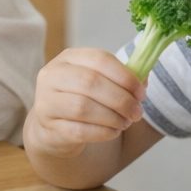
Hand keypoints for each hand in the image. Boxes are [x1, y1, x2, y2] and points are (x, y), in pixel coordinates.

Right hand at [24, 48, 146, 159]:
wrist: (56, 128)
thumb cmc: (84, 99)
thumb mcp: (100, 82)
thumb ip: (122, 78)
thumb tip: (144, 80)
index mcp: (68, 58)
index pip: (99, 59)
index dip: (124, 76)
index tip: (141, 92)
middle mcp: (52, 76)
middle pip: (90, 82)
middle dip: (120, 99)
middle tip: (137, 112)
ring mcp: (46, 102)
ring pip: (83, 107)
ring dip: (112, 117)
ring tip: (125, 122)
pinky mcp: (49, 128)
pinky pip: (79, 131)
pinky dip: (102, 132)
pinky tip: (113, 132)